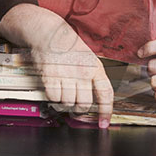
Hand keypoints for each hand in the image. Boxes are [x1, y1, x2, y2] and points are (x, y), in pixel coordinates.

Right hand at [0, 4, 113, 126]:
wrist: (49, 32)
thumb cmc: (69, 45)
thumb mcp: (88, 57)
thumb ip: (92, 77)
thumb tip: (94, 100)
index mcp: (95, 67)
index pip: (106, 93)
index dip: (106, 111)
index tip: (104, 123)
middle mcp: (82, 72)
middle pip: (84, 104)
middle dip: (79, 109)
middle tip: (75, 105)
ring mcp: (66, 75)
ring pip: (68, 103)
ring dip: (65, 103)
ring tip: (63, 91)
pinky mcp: (51, 77)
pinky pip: (54, 98)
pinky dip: (53, 98)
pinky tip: (54, 88)